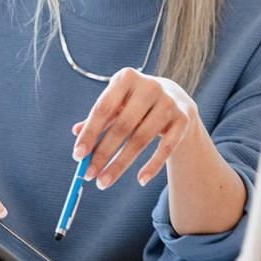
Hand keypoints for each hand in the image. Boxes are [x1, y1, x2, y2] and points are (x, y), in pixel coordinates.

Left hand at [71, 67, 198, 189]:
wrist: (176, 98)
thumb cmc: (137, 103)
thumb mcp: (118, 103)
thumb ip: (99, 117)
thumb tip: (76, 132)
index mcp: (127, 78)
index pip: (104, 108)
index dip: (90, 133)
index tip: (77, 156)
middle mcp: (149, 87)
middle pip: (122, 126)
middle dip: (103, 153)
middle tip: (88, 174)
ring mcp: (168, 102)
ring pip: (141, 139)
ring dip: (120, 164)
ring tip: (104, 182)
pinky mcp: (183, 119)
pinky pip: (166, 147)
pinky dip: (152, 165)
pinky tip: (140, 180)